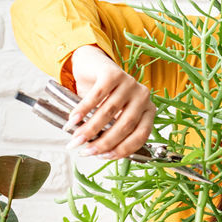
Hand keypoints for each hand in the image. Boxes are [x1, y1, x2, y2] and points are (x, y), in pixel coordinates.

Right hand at [64, 44, 154, 159]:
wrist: (93, 65)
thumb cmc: (104, 96)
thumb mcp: (112, 116)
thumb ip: (110, 131)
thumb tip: (98, 152)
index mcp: (148, 110)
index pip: (141, 135)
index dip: (123, 149)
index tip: (104, 157)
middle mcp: (143, 96)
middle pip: (126, 125)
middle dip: (104, 142)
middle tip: (86, 151)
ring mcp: (130, 83)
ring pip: (110, 112)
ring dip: (90, 128)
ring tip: (76, 138)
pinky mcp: (113, 73)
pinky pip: (97, 95)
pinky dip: (83, 110)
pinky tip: (73, 119)